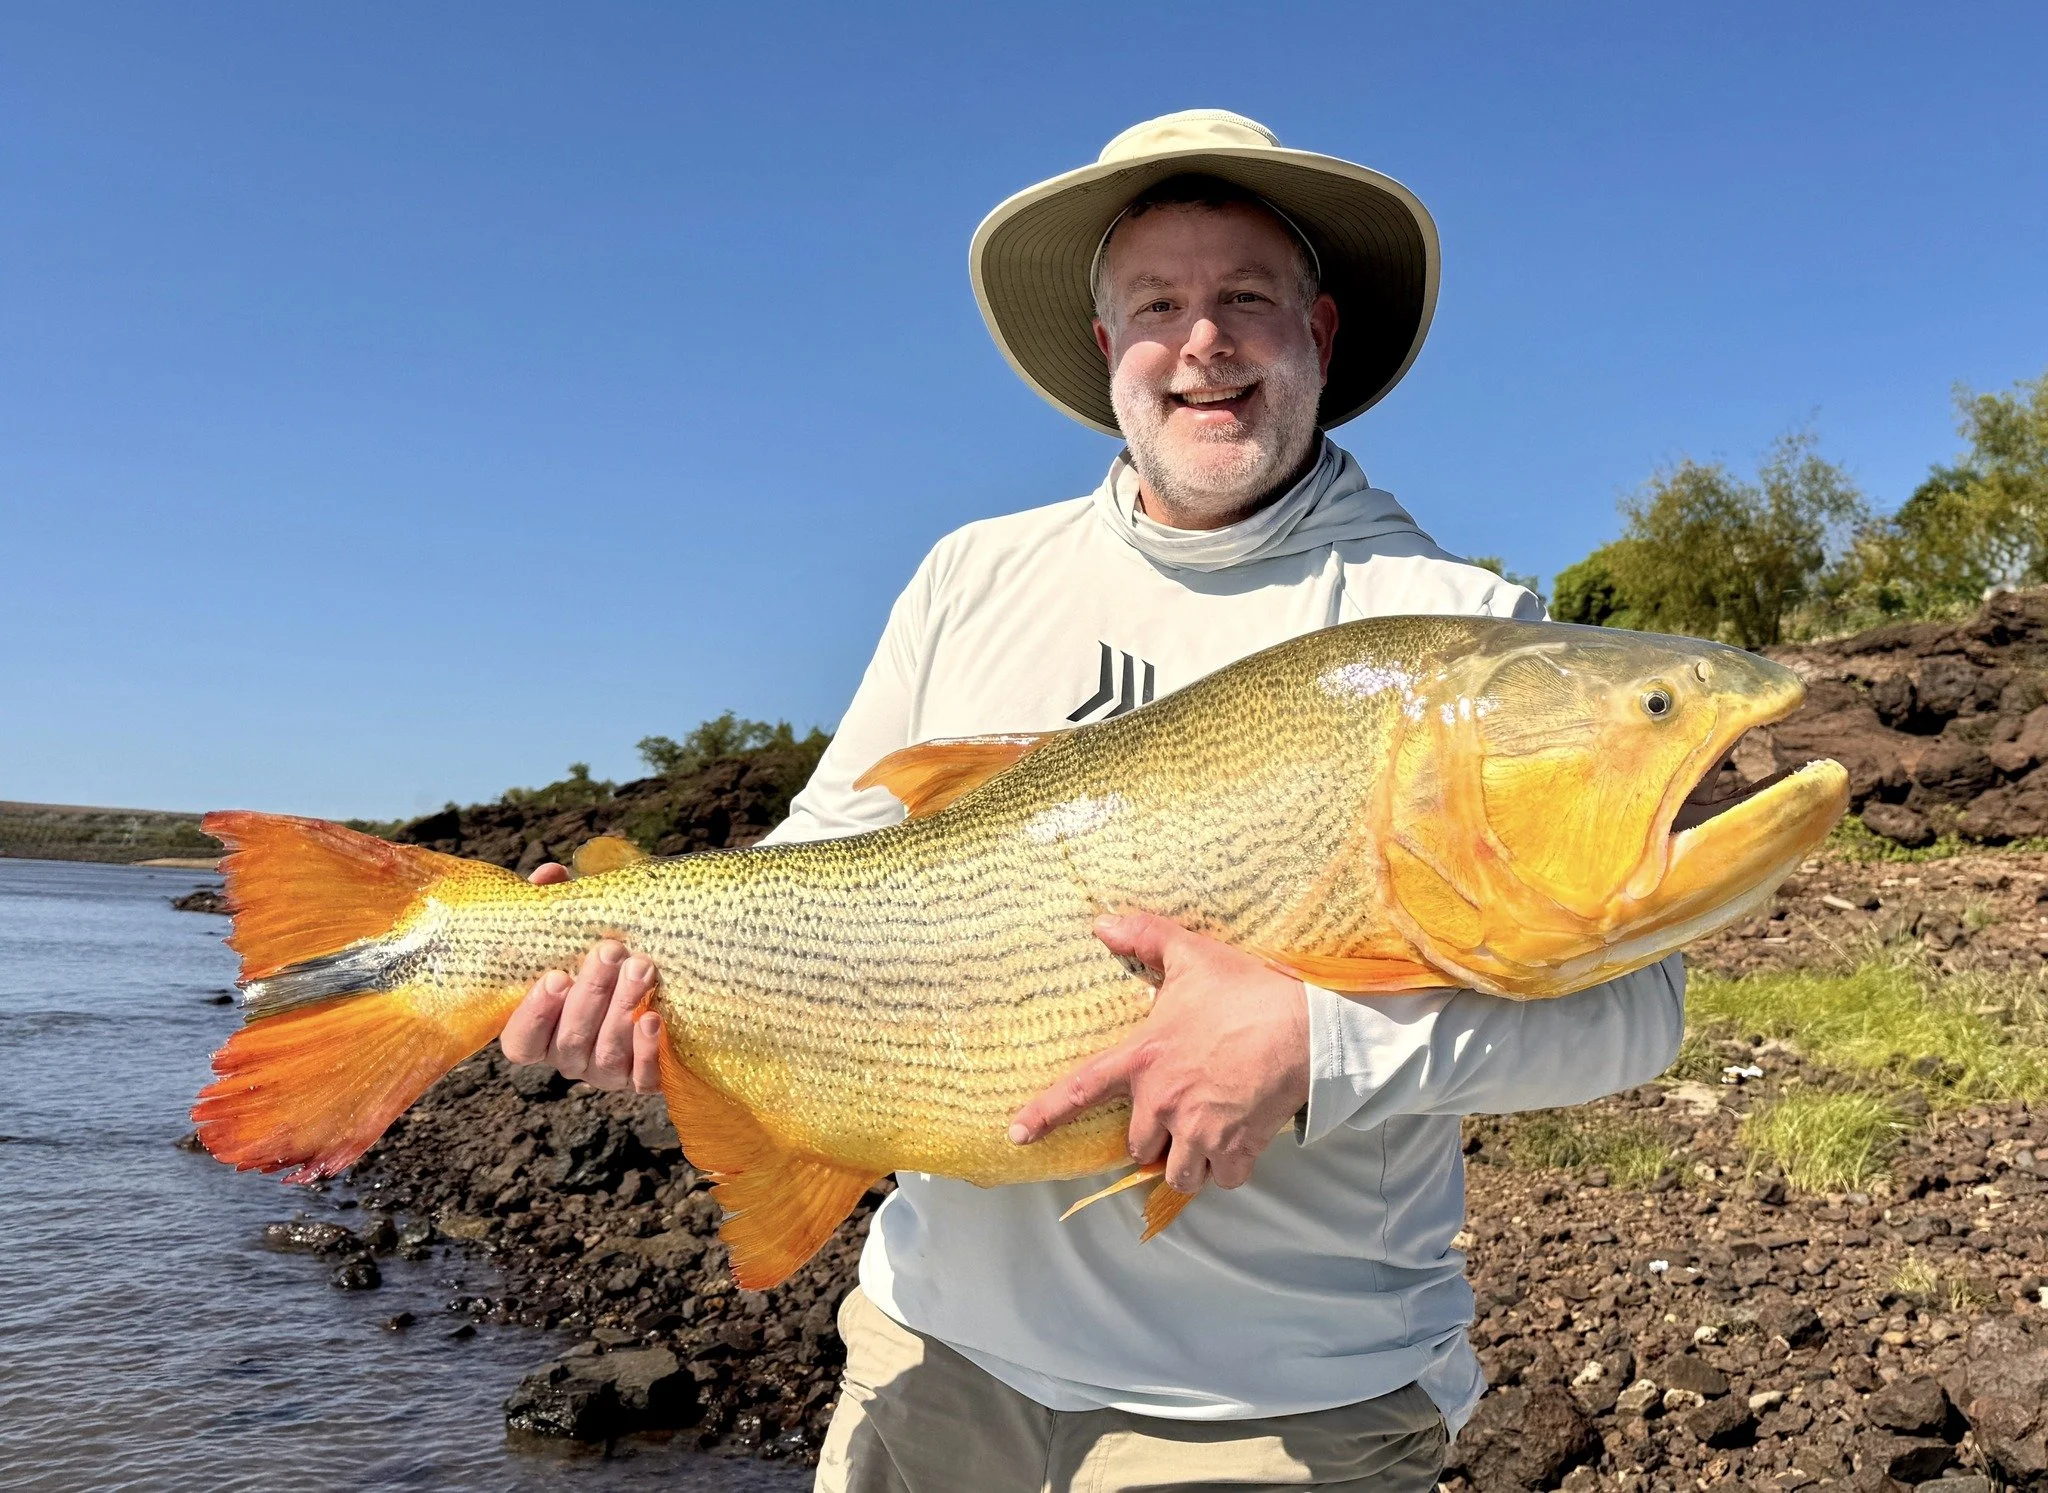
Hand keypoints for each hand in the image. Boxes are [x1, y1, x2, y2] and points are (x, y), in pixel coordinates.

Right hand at [499, 862, 664, 1093]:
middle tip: (613, 951)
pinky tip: (654, 1019)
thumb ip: (559, 906)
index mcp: (542, 1030)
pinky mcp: (642, 1080)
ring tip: (642, 969)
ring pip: (606, 1054)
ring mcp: (605, 1073)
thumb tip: (549, 875)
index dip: (534, 1015)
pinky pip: (641, 1078)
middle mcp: (569, 1058)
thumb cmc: (605, 957)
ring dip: (623, 1009)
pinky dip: (646, 1050)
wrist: (667, 987)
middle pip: (570, 1040)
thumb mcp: (580, 930)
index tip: (556, 976)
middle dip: (592, 993)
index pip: (521, 1042)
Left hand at [1008, 913, 1309, 1193]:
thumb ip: (1147, 938)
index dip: (1044, 1114)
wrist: (1306, 1029)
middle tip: (1179, 1115)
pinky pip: (1222, 1179)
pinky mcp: (1236, 1148)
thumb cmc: (1247, 992)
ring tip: (1205, 1139)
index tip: (1017, 1135)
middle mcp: (1163, 1102)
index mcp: (1144, 1058)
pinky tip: (1240, 1144)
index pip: (1080, 1089)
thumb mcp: (1193, 955)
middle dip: (1155, 1138)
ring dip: (1187, 1162)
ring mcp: (1199, 1130)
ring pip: (1177, 1172)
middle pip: (1138, 1146)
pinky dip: (1228, 1169)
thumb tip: (1102, 923)